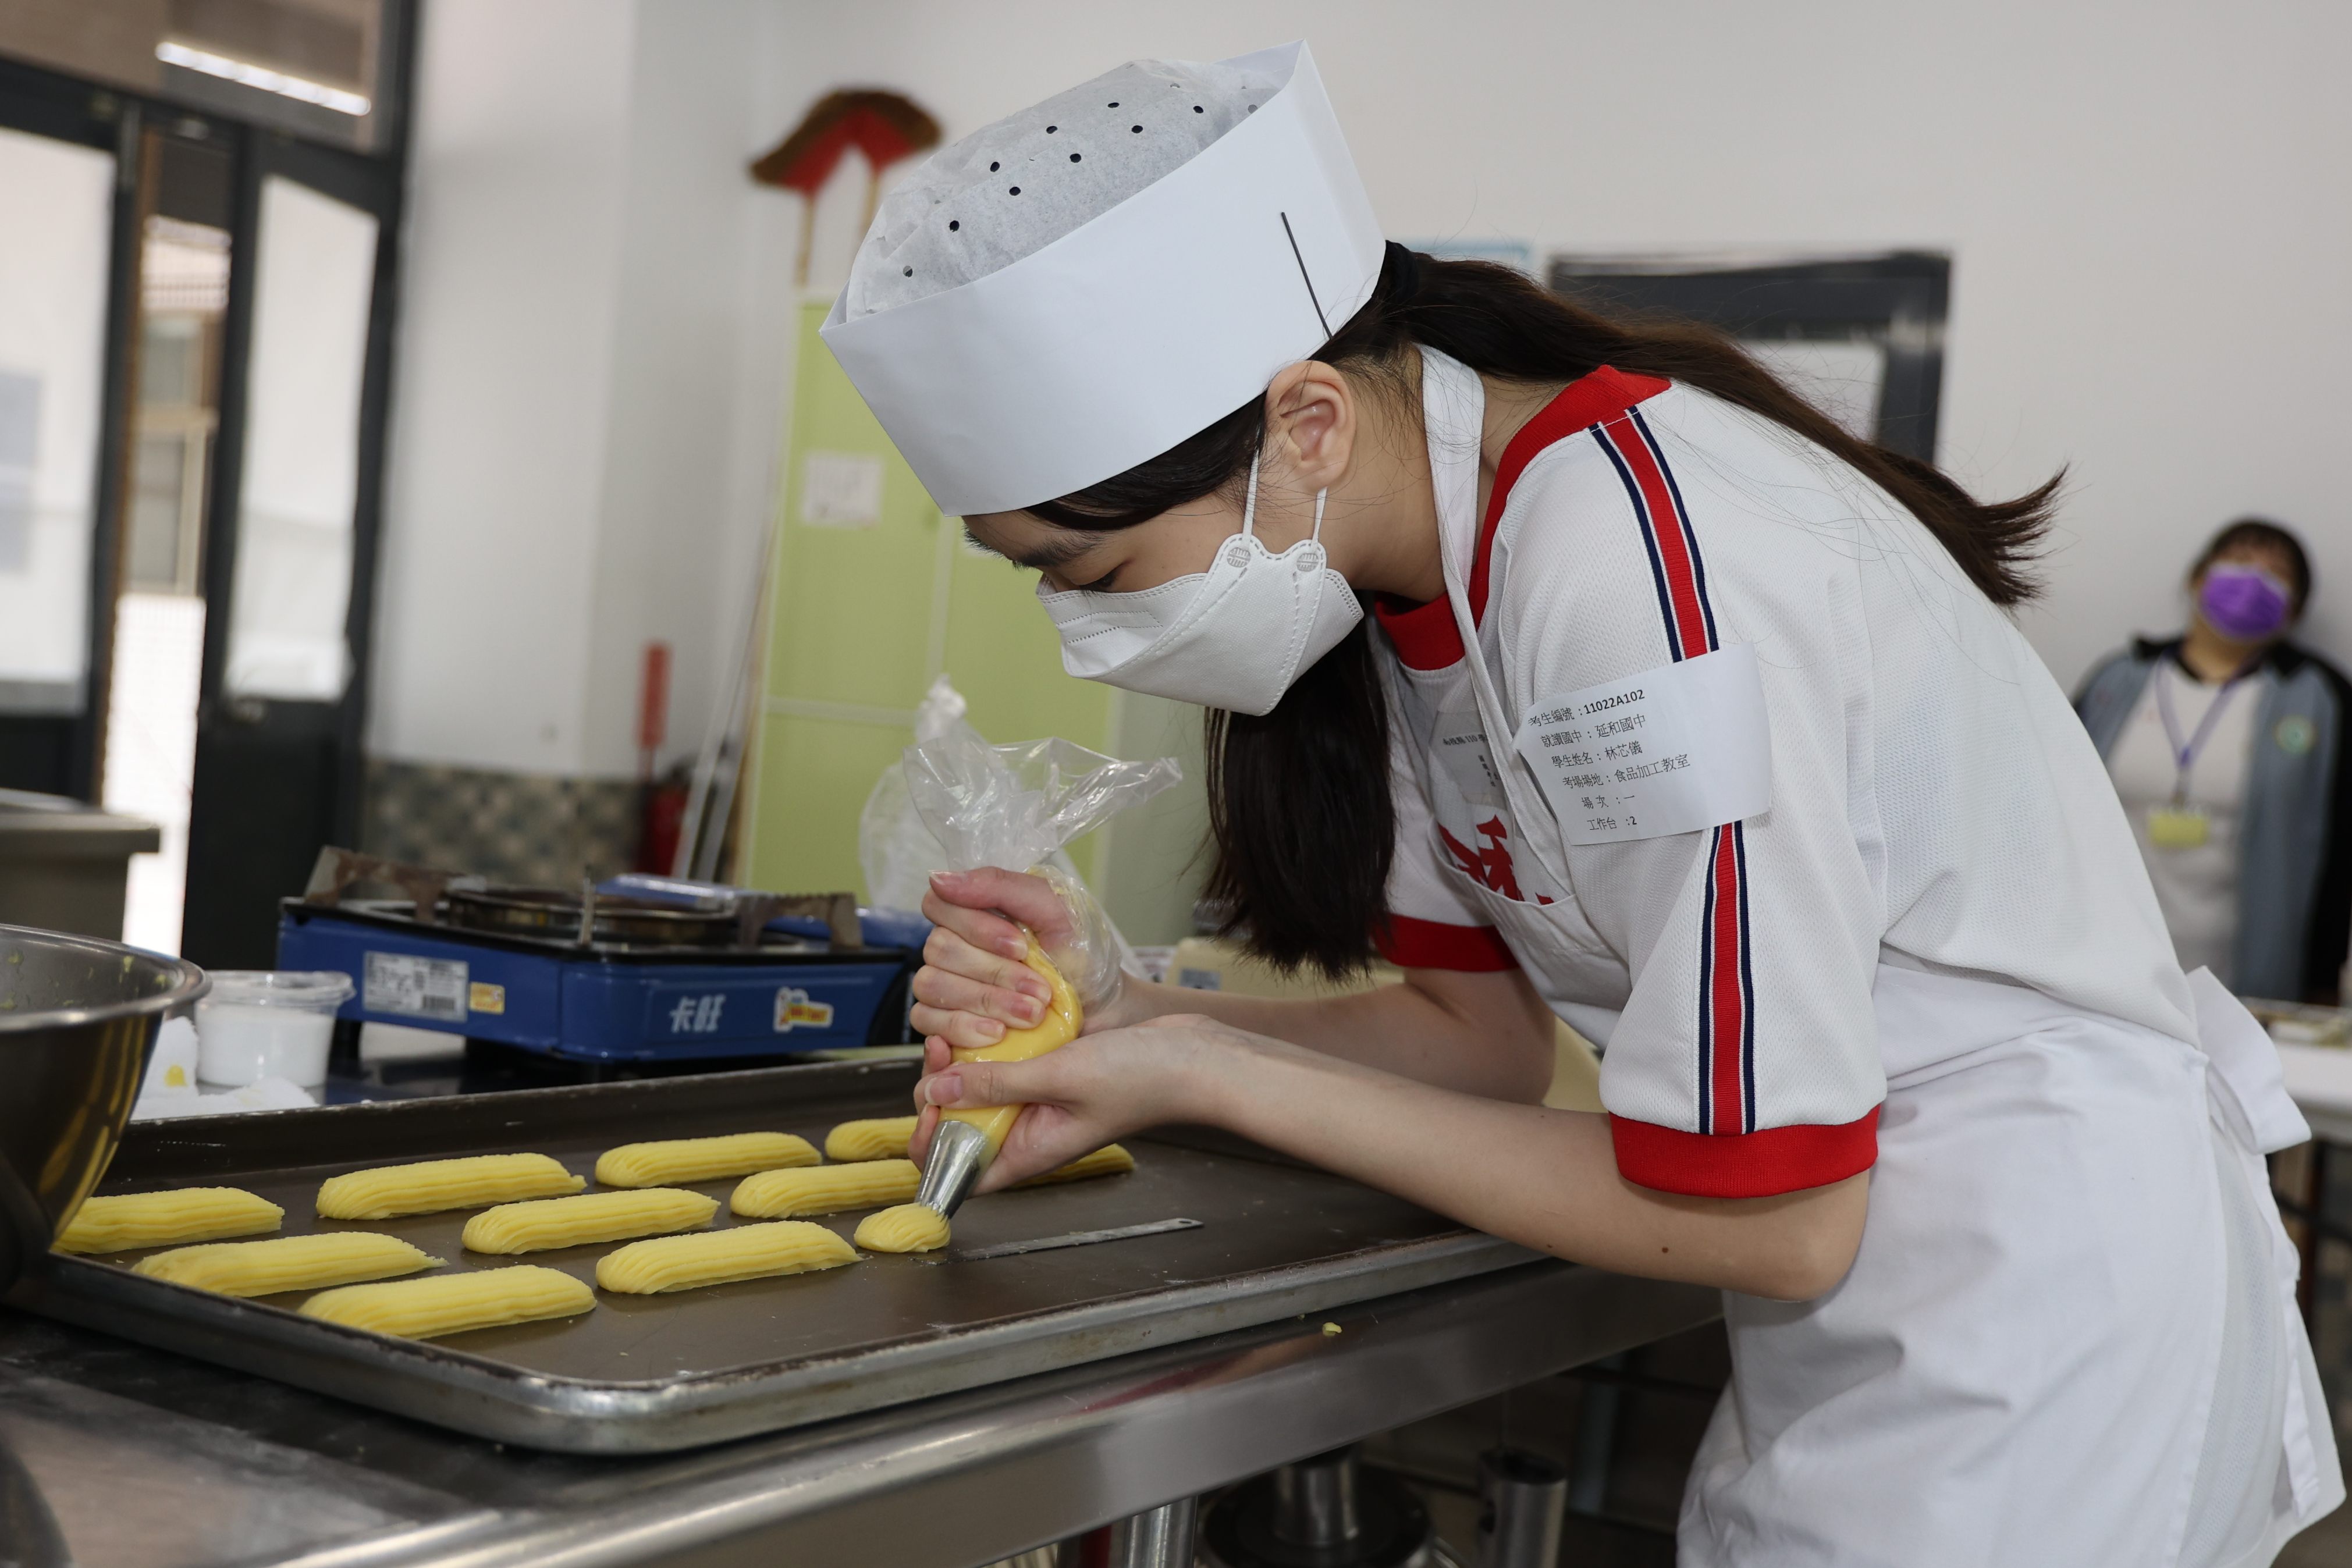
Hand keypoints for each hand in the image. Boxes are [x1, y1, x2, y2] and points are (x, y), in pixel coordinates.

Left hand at [906, 1016, 1234, 1190]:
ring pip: (982, 1090)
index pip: (960, 1171)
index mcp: (1030, 1152)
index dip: (931, 1146)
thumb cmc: (1143, 1079)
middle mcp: (1031, 1132)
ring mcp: (1044, 1102)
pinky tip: (995, 1021)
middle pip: (962, 1125)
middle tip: (944, 1049)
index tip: (928, 1103)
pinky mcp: (1055, 1073)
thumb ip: (997, 1083)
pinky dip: (995, 1045)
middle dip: (942, 1091)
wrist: (1196, 1058)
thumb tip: (938, 1088)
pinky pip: (1010, 1064)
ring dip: (966, 1063)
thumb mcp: (1061, 1077)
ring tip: (964, 1030)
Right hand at [911, 867, 1133, 1049]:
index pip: (938, 905)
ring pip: (931, 985)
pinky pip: (927, 1022)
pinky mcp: (946, 1024)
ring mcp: (946, 986)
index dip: (974, 926)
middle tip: (1040, 989)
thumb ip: (1001, 886)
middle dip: (994, 971)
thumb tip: (940, 878)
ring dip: (985, 1000)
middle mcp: (955, 946)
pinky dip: (962, 1028)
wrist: (1104, 1010)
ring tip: (1030, 1014)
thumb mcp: (1056, 910)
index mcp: (976, 912)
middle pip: (939, 949)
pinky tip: (997, 1033)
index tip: (1020, 946)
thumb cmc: (1081, 956)